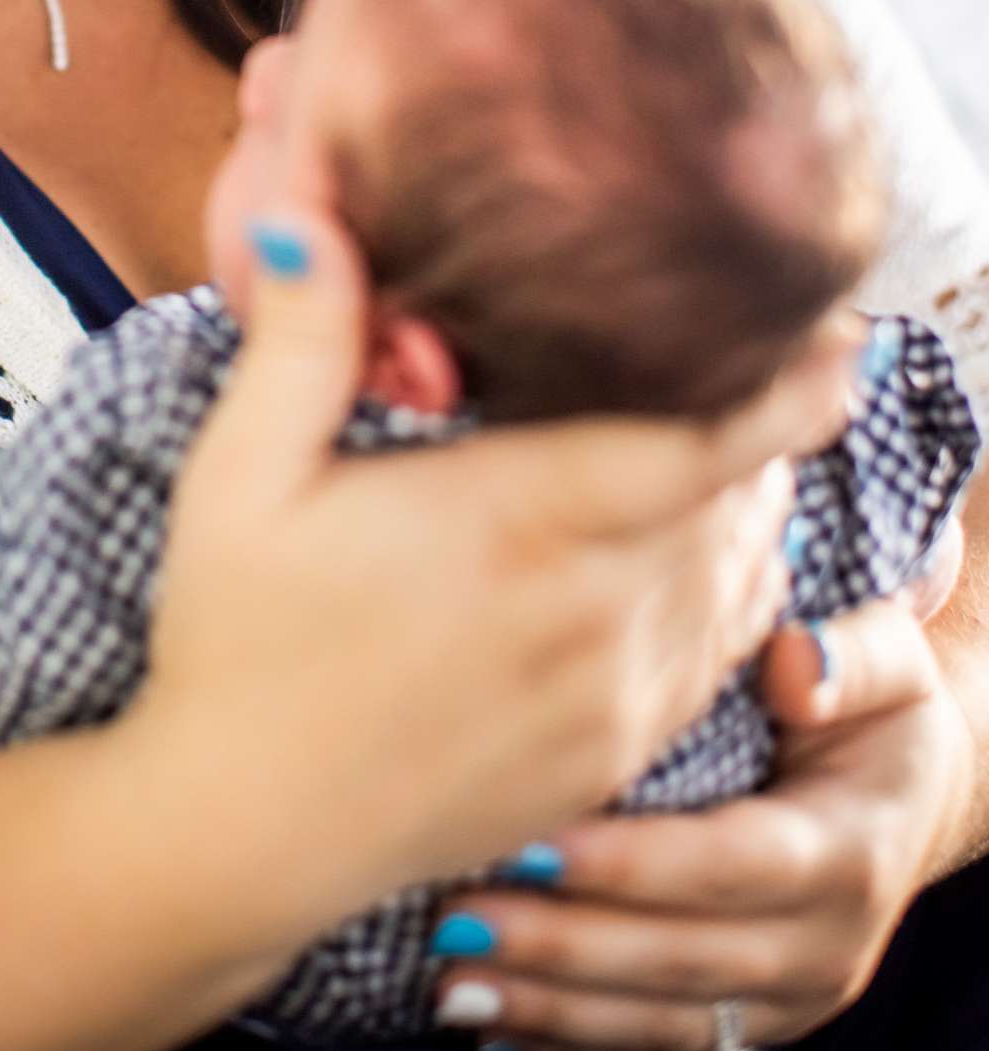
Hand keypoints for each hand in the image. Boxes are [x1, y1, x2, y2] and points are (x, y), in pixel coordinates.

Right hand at [133, 208, 839, 964]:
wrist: (239, 835)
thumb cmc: (235, 639)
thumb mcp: (241, 476)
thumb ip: (299, 342)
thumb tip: (303, 215)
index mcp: (516, 522)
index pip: (705, 444)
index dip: (781, 388)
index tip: (817, 335)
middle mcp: (591, 612)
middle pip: (739, 499)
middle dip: (753, 429)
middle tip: (736, 357)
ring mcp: (613, 697)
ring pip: (742, 578)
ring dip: (748, 508)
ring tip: (725, 442)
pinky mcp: (611, 756)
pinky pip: (717, 656)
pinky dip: (732, 593)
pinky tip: (698, 553)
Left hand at [430, 598, 976, 1050]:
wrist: (904, 797)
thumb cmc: (873, 710)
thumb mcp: (888, 666)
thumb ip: (850, 658)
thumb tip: (795, 664)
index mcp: (849, 852)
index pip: (731, 865)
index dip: (632, 862)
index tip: (531, 843)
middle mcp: (823, 945)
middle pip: (682, 956)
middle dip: (564, 942)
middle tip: (457, 914)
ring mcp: (786, 1001)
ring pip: (662, 1021)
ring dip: (552, 1007)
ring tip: (450, 978)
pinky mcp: (748, 1028)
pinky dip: (574, 1047)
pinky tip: (492, 1025)